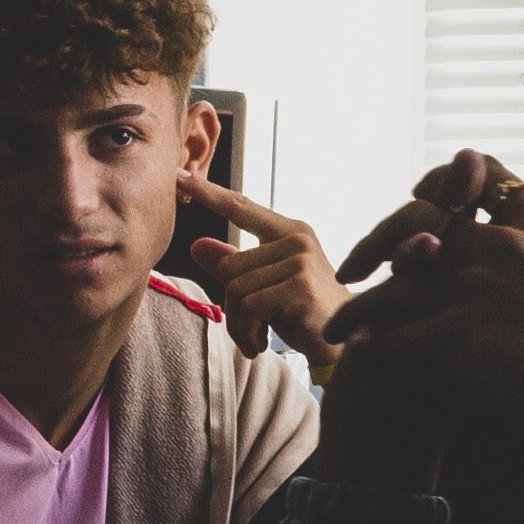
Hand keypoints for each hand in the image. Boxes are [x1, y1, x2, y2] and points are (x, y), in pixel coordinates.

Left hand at [166, 179, 338, 357]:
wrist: (345, 349)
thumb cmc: (305, 317)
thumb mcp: (265, 289)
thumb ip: (234, 265)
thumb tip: (197, 246)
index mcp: (291, 232)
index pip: (241, 208)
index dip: (208, 193)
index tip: (178, 174)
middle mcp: (298, 240)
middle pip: (230, 267)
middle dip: (233, 305)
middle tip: (251, 327)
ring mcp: (302, 262)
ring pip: (236, 289)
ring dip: (240, 324)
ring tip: (257, 338)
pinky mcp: (301, 287)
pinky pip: (250, 307)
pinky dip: (248, 332)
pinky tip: (262, 343)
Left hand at [318, 153, 523, 523]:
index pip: (488, 174)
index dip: (446, 179)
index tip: (420, 195)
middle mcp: (509, 248)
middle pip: (422, 217)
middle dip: (379, 238)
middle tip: (355, 265)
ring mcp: (483, 286)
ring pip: (396, 279)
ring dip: (359, 303)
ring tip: (337, 324)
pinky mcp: (461, 331)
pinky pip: (395, 328)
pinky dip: (372, 340)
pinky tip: (357, 353)